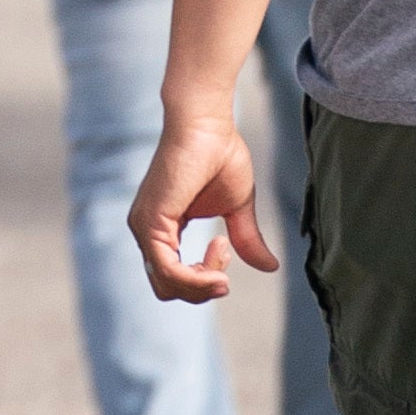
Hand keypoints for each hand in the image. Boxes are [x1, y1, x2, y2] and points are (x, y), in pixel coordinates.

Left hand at [128, 102, 274, 304]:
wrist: (207, 125)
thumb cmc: (219, 155)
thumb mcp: (237, 208)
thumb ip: (246, 239)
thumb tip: (270, 267)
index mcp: (163, 230)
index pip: (175, 278)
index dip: (205, 279)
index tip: (227, 248)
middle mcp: (148, 232)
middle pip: (168, 289)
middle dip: (203, 288)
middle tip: (225, 263)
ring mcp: (145, 227)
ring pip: (167, 285)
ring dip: (203, 283)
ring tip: (224, 250)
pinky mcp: (150, 221)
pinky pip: (168, 270)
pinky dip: (195, 278)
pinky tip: (219, 262)